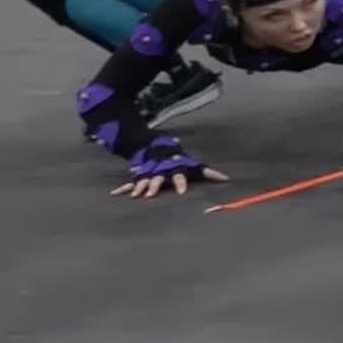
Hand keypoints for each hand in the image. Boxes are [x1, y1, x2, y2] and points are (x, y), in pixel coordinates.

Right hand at [110, 136, 230, 198]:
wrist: (157, 146)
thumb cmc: (179, 159)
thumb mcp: (194, 164)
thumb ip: (210, 173)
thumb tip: (227, 179)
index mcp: (175, 168)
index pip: (179, 176)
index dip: (181, 183)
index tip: (181, 192)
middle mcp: (161, 171)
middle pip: (158, 179)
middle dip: (155, 186)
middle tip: (151, 196)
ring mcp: (149, 173)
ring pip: (143, 181)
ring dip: (140, 187)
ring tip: (136, 195)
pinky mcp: (139, 176)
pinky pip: (130, 182)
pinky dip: (124, 188)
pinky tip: (115, 193)